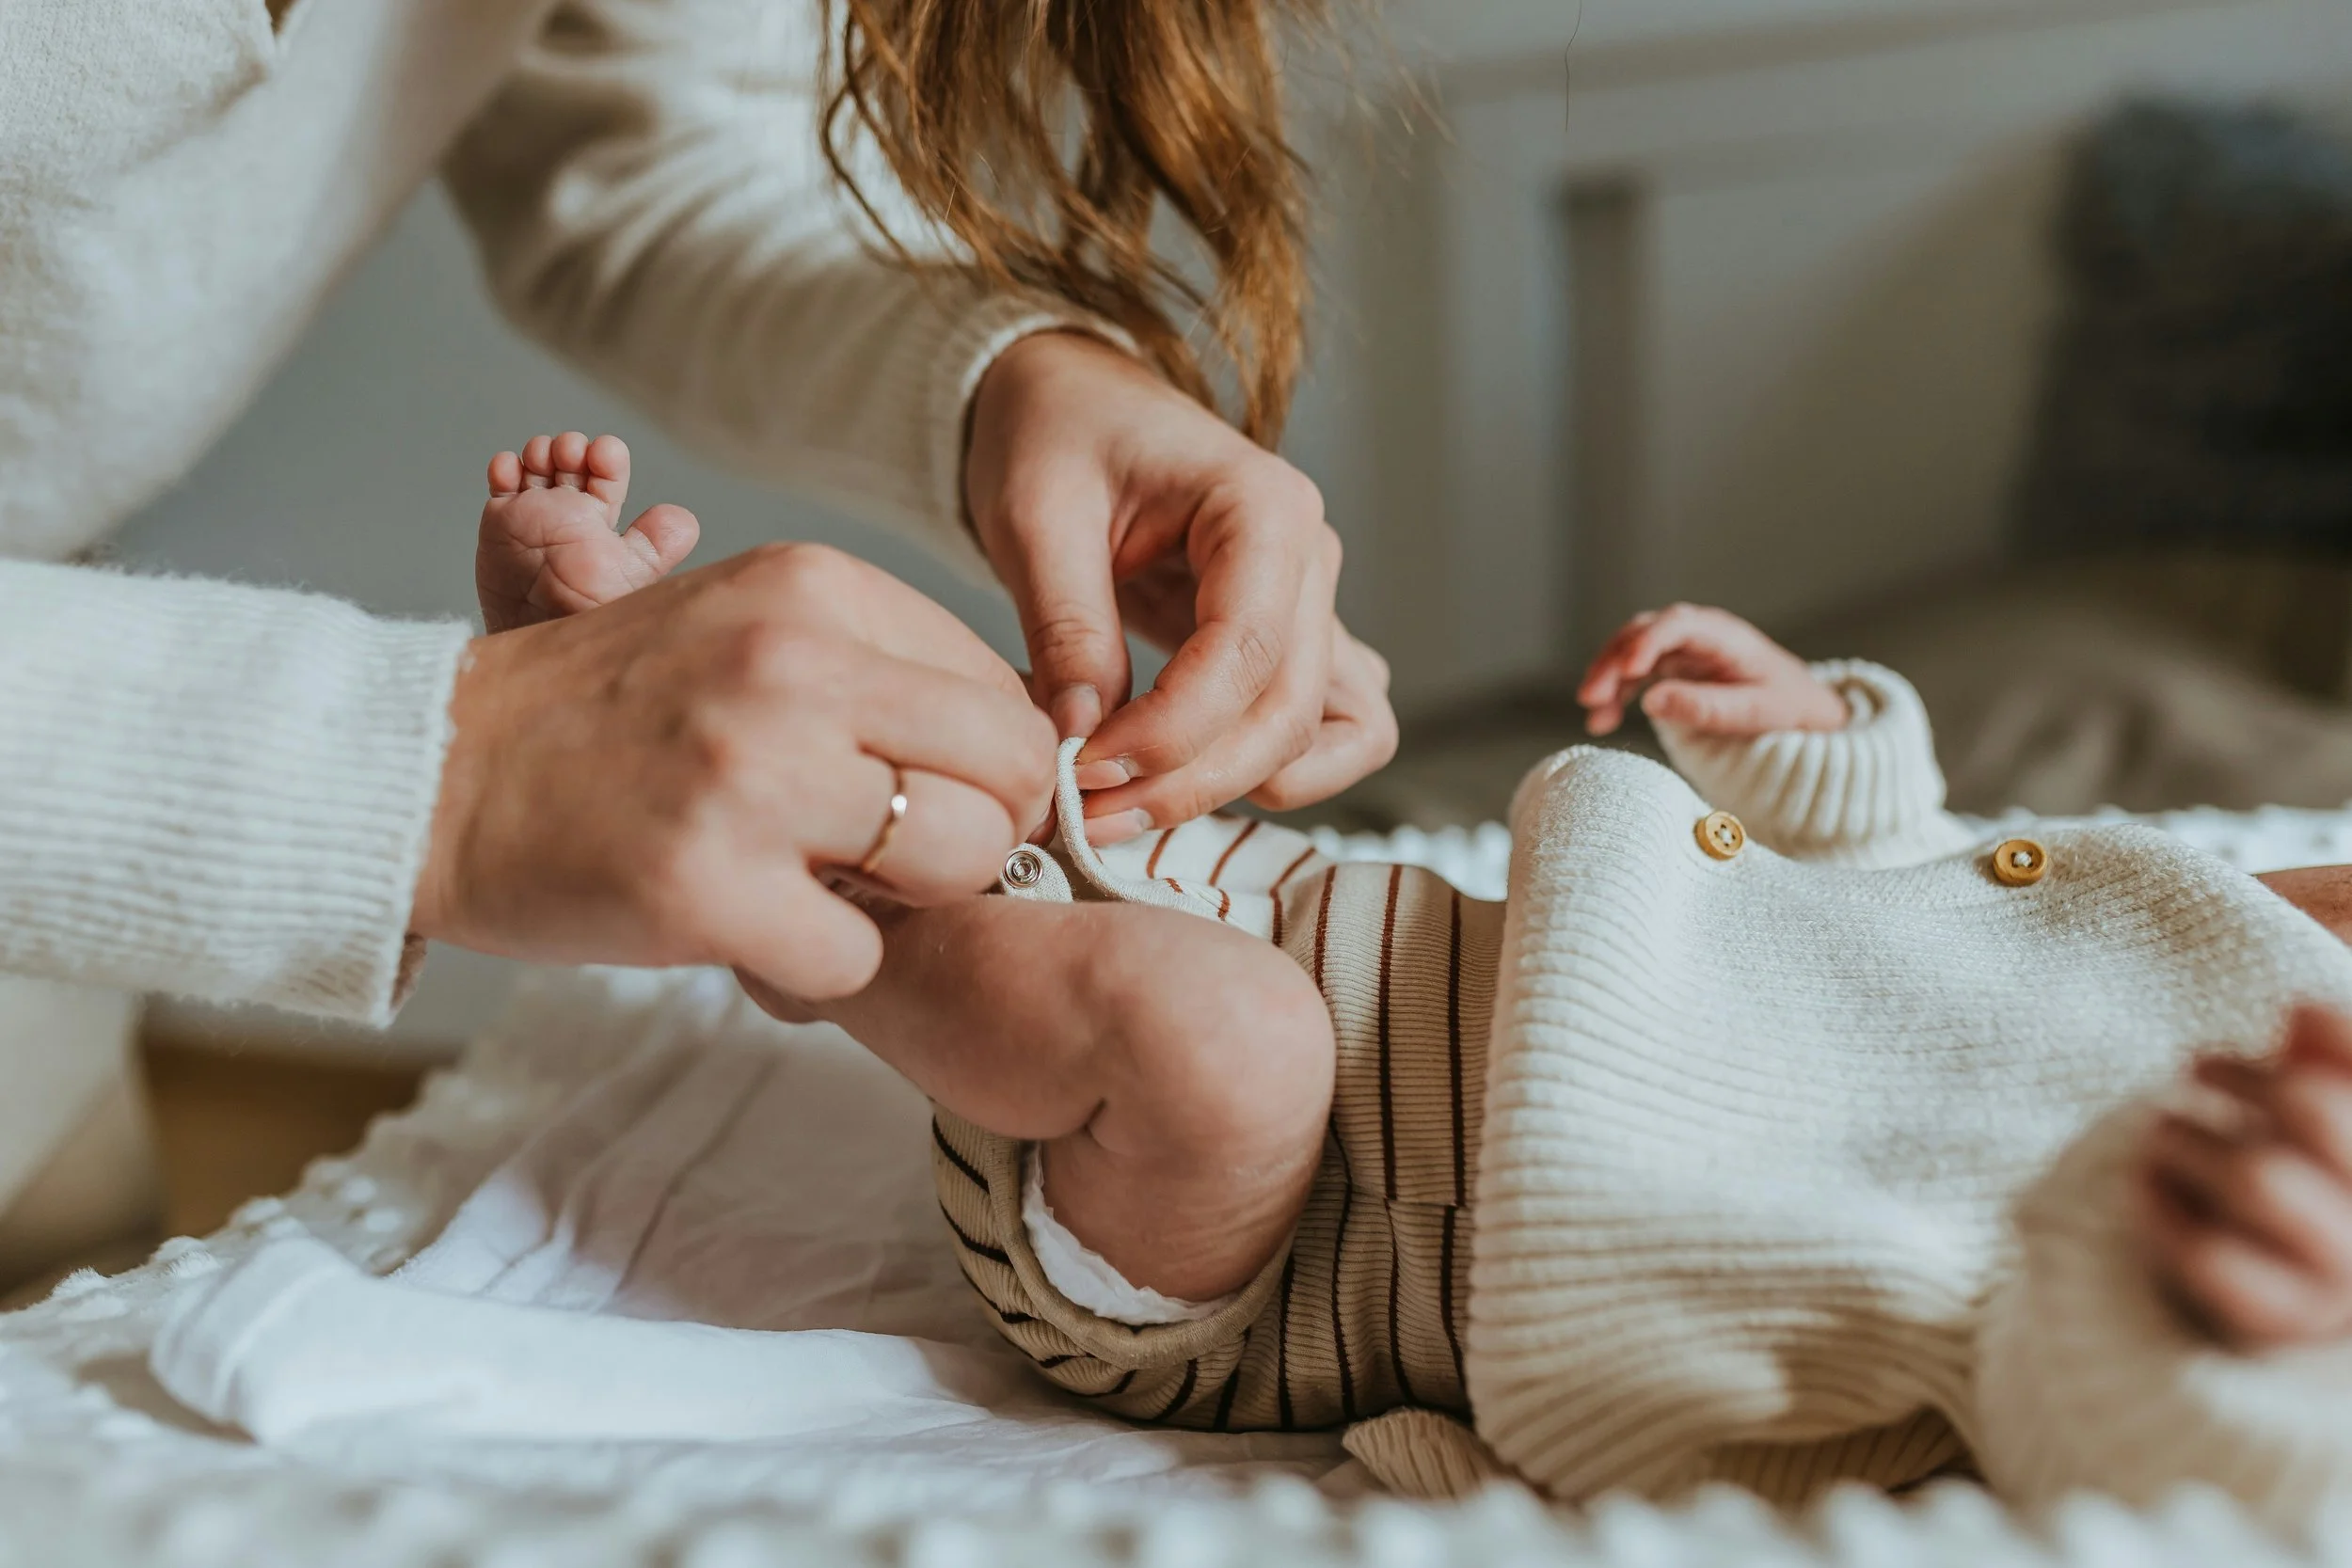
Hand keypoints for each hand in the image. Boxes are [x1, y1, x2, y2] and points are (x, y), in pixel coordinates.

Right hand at [410, 543, 1057, 1001]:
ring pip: (961, 861)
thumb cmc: (609, 716)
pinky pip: (857, 958)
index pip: (1007, 691)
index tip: (936, 803)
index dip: (994, 770)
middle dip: (980, 835)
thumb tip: (1028, 748)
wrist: (431, 772)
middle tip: (899, 862)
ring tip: (826, 891)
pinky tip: (754, 931)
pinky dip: (816, 966)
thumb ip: (878, 669)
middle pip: (1012, 773)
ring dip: (906, 903)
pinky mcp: (706, 887)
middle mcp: (796, 666)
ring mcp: (752, 776)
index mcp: (817, 589)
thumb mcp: (748, 628)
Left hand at [965, 332, 1396, 844]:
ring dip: (1239, 785)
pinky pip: (1330, 729)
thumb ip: (1067, 628)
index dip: (1171, 733)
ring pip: (1325, 733)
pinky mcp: (1294, 642)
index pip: (1246, 651)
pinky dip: (1276, 772)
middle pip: (1289, 710)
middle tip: (1090, 816)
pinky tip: (1184, 778)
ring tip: (1135, 804)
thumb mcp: (1035, 516)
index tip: (1084, 773)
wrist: (1069, 400)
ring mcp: (1314, 604)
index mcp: (1263, 506)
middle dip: (1192, 779)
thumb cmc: (1056, 434)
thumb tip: (1082, 740)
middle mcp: (1311, 557)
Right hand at [1577, 603, 1846, 737]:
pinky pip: (1634, 675)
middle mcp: (1696, 634)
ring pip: (1630, 651)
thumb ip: (1705, 707)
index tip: (1628, 672)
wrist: (1804, 710)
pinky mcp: (1671, 669)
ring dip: (1606, 678)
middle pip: (1643, 633)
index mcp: (1723, 634)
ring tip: (1592, 713)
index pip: (1677, 625)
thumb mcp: (1756, 711)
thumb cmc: (1788, 706)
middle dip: (1612, 662)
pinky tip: (1602, 721)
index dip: (1648, 644)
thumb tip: (1650, 701)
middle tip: (1591, 697)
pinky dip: (1615, 695)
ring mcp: (1680, 650)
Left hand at [2139, 1005, 2351, 1349]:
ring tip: (2162, 1130)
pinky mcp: (2277, 1316)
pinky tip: (2146, 1182)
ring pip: (2257, 1173)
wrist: (2279, 1294)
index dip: (2338, 1034)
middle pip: (2312, 1106)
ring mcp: (2339, 1276)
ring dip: (2191, 1135)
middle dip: (2245, 1077)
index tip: (2290, 1011)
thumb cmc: (2304, 1183)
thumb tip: (2301, 1010)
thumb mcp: (2318, 1118)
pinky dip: (2161, 1204)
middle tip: (2198, 1066)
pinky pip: (2208, 1252)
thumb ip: (2329, 1063)